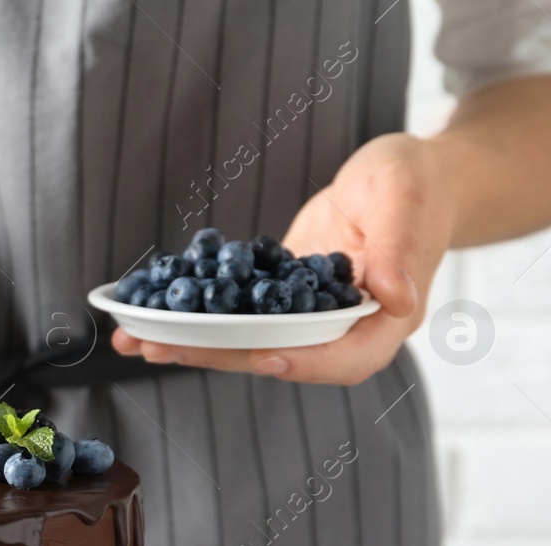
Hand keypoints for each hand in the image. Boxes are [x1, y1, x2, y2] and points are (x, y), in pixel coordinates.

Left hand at [110, 133, 456, 384]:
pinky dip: (194, 316)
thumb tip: (396, 297)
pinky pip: (235, 316)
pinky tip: (149, 312)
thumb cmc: (416, 184)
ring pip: (246, 342)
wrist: (405, 179)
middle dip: (215, 356)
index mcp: (385, 321)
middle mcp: (343, 332)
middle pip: (277, 355)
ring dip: (190, 343)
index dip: (303, 362)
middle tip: (158, 347)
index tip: (261, 356)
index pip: (344, 357)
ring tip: (134, 339)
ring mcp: (308, 321)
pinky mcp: (280, 304)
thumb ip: (402, 249)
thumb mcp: (407, 203)